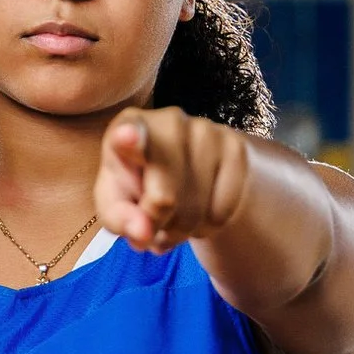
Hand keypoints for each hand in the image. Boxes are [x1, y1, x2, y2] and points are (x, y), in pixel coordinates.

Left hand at [94, 106, 249, 251]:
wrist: (190, 174)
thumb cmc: (139, 187)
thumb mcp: (117, 204)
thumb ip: (119, 218)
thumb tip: (143, 232)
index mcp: (128, 126)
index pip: (128, 131)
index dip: (128, 139)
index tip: (126, 137)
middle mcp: (169, 121)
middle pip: (164, 199)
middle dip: (157, 225)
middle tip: (151, 222)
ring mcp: (207, 131)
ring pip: (196, 211)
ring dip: (182, 229)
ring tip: (174, 215)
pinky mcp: (236, 149)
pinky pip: (222, 212)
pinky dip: (207, 226)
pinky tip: (199, 210)